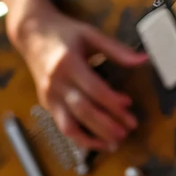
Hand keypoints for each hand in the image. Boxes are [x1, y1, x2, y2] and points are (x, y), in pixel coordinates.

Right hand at [9, 0, 146, 151]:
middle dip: (106, 123)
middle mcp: (56, 83)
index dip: (111, 100)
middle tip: (128, 130)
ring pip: (69, 125)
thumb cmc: (65, 32)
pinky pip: (62, 126)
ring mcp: (49, 96)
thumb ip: (117, 49)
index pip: (93, 88)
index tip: (128, 105)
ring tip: (113, 144)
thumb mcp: (91, 34)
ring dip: (92, 138)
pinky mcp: (46, 104)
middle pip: (83, 110)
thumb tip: (144, 59)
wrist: (32, 33)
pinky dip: (79, 138)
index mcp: (68, 64)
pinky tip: (96, 142)